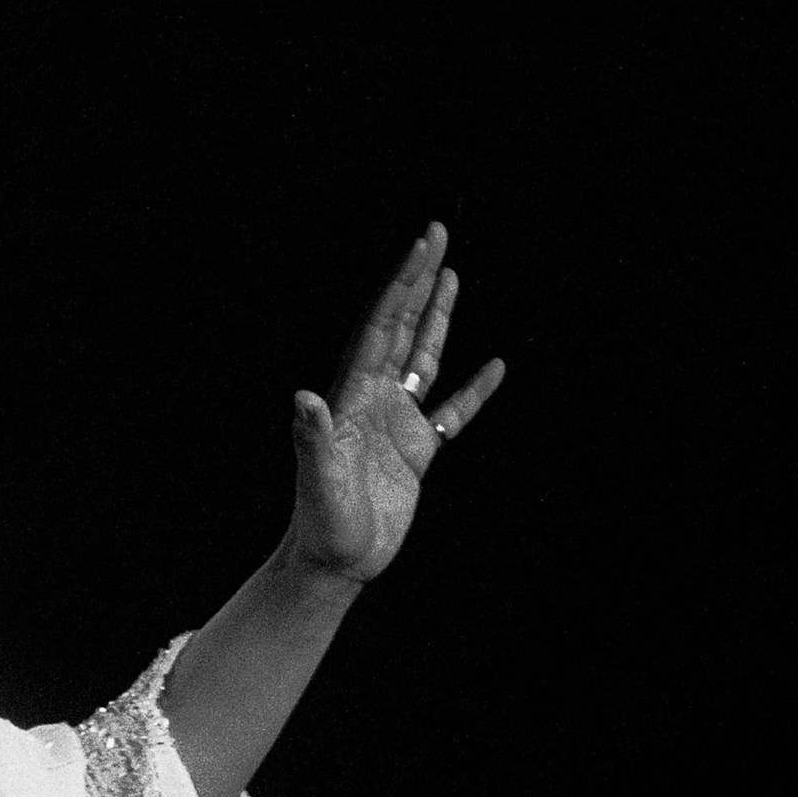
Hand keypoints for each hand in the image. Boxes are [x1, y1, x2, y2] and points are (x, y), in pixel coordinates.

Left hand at [283, 223, 504, 584]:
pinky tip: (495, 367)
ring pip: (423, 358)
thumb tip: (302, 397)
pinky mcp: (416, 452)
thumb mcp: (317, 481)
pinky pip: (453, 413)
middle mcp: (374, 400)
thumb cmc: (320, 525)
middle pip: (402, 327)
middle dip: (419, 281)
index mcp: (353, 398)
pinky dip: (474, 390)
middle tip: (436, 233)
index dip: (402, 286)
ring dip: (437, 318)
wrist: (332, 563)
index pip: (381, 328)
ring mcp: (396, 424)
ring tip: (453, 275)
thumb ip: (312, 439)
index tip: (422, 247)